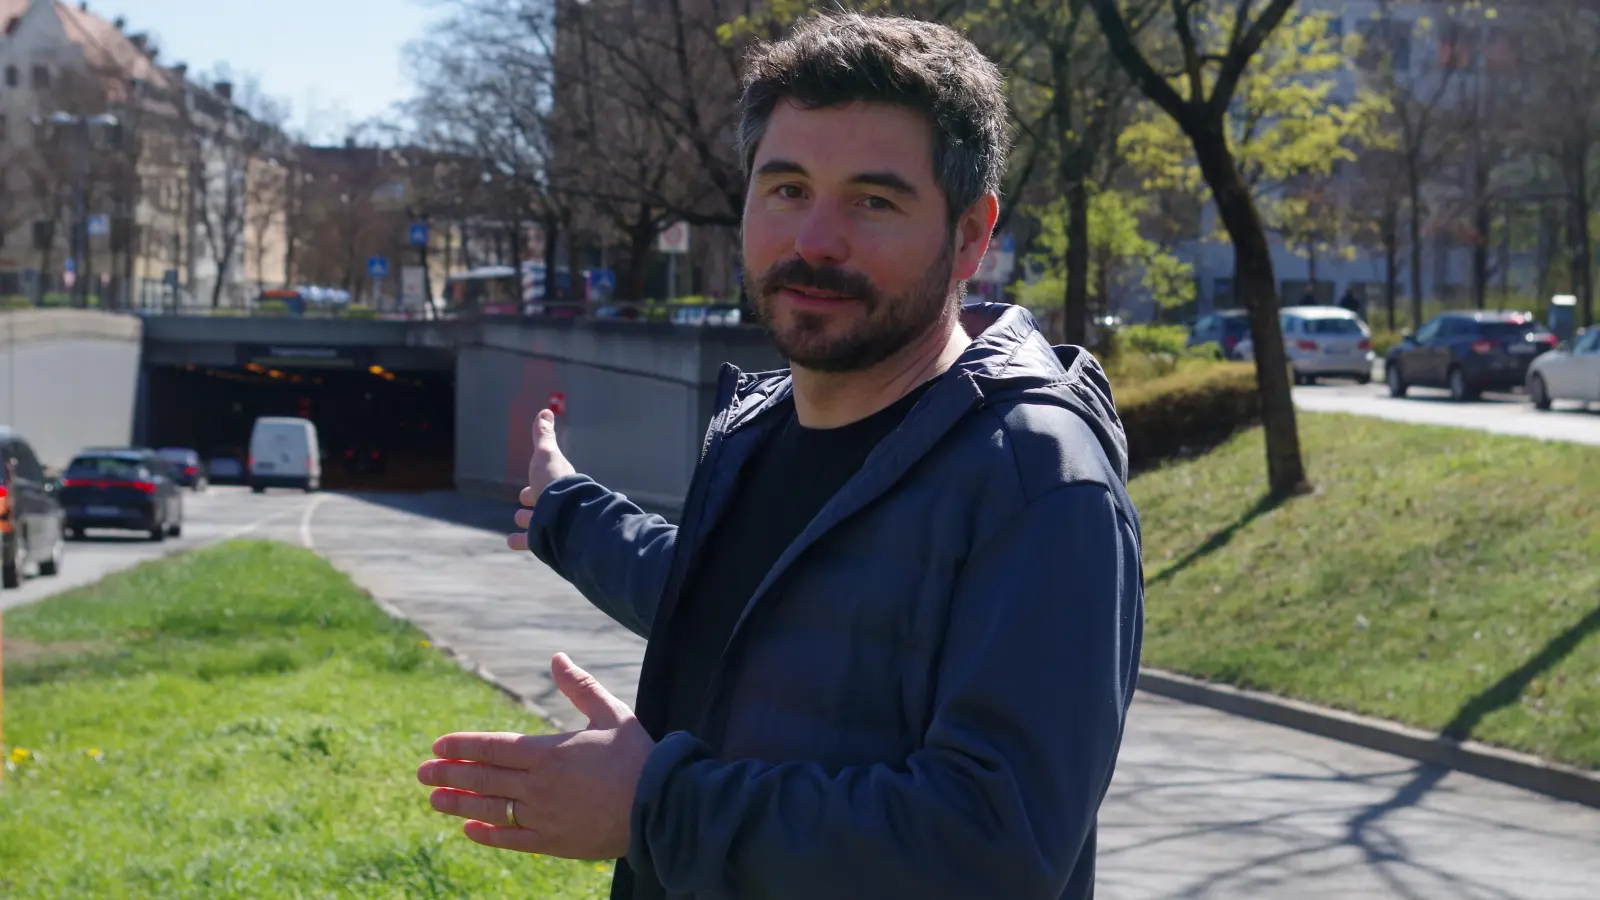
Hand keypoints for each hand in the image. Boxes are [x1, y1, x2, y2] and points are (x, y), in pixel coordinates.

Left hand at [418, 653, 654, 859]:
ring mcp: (543, 816)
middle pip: (484, 778)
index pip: (493, 747)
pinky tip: (470, 830)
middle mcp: (539, 785)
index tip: (438, 745)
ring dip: (459, 804)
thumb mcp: (612, 713)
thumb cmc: (638, 758)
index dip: (463, 746)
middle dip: (449, 774)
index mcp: (549, 752)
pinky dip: (488, 834)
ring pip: (491, 808)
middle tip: (422, 772)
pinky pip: (512, 838)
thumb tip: (556, 657)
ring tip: (434, 800)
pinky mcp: (553, 841)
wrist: (660, 807)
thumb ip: (580, 687)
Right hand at [508, 409, 575, 550]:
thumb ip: (544, 436)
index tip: (528, 488)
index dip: (536, 483)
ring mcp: (553, 524)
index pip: (546, 484)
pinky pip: (531, 542)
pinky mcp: (546, 541)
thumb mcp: (546, 454)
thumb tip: (546, 411)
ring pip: (537, 522)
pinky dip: (520, 540)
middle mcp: (558, 505)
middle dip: (533, 502)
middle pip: (543, 503)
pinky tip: (510, 540)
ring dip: (527, 520)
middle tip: (526, 503)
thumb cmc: (554, 482)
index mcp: (559, 485)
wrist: (565, 514)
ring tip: (521, 520)